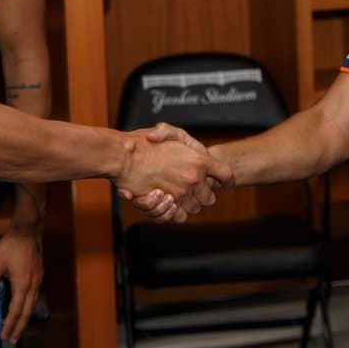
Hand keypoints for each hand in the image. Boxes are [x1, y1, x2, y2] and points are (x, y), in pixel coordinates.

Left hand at [0, 226, 42, 344]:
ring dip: (26, 317)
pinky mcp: (40, 273)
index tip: (4, 335)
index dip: (10, 324)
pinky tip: (26, 305)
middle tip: (13, 339)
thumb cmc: (10, 246)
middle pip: (27, 311)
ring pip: (33, 303)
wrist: (28, 229)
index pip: (16, 310)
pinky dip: (29, 305)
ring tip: (19, 326)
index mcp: (22, 285)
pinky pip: (35, 295)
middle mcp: (33, 285)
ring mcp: (38, 279)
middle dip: (20, 326)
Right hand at [115, 123, 232, 220]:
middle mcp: (194, 178)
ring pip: (194, 208)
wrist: (121, 154)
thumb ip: (184, 139)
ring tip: (174, 194)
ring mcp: (181, 193)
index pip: (227, 175)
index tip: (225, 182)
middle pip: (210, 197)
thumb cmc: (143, 140)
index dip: (226, 179)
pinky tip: (167, 203)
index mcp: (200, 159)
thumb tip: (195, 155)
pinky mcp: (166, 204)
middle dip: (203, 194)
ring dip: (187, 204)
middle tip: (191, 187)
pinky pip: (179, 216)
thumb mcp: (168, 131)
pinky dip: (174, 213)